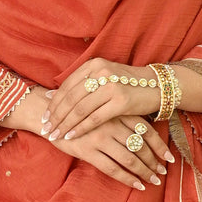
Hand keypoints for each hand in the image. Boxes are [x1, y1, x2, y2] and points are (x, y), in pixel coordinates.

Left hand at [45, 60, 162, 142]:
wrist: (157, 86)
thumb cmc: (127, 85)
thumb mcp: (103, 77)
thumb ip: (80, 85)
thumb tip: (52, 95)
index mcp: (94, 65)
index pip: (67, 86)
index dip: (54, 103)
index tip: (44, 116)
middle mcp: (100, 72)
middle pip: (71, 98)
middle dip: (56, 116)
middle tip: (45, 128)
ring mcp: (111, 86)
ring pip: (80, 109)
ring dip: (65, 124)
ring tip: (55, 134)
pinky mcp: (121, 101)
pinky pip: (94, 118)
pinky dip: (80, 128)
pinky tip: (71, 136)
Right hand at [56, 114, 173, 191]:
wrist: (48, 113)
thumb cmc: (78, 112)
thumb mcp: (102, 110)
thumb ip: (120, 119)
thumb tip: (143, 135)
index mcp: (117, 113)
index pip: (146, 130)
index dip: (159, 145)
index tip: (169, 157)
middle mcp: (111, 124)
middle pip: (140, 146)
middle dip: (154, 161)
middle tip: (162, 172)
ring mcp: (100, 137)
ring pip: (129, 158)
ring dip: (144, 171)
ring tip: (153, 181)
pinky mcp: (88, 150)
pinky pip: (112, 168)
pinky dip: (127, 178)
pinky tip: (137, 185)